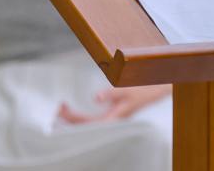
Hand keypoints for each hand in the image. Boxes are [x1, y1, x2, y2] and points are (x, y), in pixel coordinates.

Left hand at [56, 84, 171, 124]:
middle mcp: (111, 121)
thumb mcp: (127, 89)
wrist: (158, 90)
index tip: (61, 108)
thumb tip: (96, 97)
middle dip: (69, 119)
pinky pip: (92, 118)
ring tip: (60, 109)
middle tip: (55, 108)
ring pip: (88, 122)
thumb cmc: (143, 90)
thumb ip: (111, 93)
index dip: (72, 117)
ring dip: (73, 117)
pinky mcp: (111, 113)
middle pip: (85, 125)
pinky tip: (73, 110)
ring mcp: (111, 118)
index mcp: (114, 119)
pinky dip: (80, 115)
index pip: (88, 123)